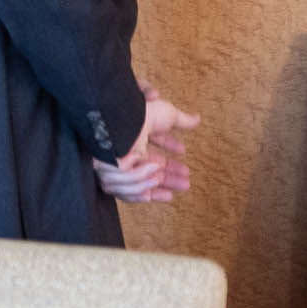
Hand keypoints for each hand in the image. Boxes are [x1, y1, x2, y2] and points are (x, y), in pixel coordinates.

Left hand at [97, 84, 199, 202]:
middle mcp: (125, 153)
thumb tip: (197, 119)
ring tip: (182, 182)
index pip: (153, 156)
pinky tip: (159, 195)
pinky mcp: (109, 174)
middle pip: (146, 172)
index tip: (184, 162)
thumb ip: (181, 120)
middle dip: (168, 177)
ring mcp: (116, 164)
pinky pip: (123, 191)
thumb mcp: (166, 114)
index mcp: (136, 141)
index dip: (169, 161)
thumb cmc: (139, 112)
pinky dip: (140, 192)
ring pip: (137, 182)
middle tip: (187, 182)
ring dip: (160, 185)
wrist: (119, 118)